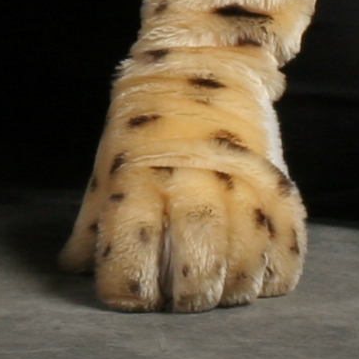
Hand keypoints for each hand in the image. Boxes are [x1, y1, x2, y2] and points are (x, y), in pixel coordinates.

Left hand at [61, 0, 317, 311]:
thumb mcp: (109, 164)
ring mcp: (239, 187)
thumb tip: (71, 267)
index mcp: (137, 185)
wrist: (203, 61)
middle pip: (193, 274)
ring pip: (241, 270)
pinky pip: (287, 254)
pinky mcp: (279, 186)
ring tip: (217, 287)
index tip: (131, 293)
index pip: (129, 266)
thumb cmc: (145, 123)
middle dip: (185, 298)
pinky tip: (257, 275)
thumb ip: (93, 222)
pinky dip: (273, 277)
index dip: (128, 293)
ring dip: (229, 291)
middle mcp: (190, 187)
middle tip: (179, 295)